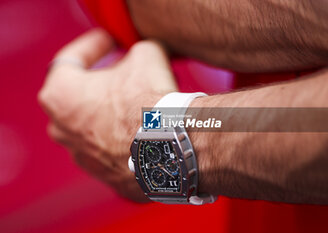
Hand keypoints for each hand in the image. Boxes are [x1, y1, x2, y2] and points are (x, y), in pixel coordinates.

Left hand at [38, 28, 176, 201]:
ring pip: (96, 123)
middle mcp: (61, 128)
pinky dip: (124, 135)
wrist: (167, 147)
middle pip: (82, 94)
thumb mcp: (146, 55)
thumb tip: (144, 54)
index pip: (72, 59)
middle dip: (105, 80)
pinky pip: (111, 146)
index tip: (111, 40)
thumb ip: (137, 49)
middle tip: (128, 70)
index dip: (95, 46)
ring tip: (140, 100)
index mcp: (60, 94)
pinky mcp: (104, 173)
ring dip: (114, 109)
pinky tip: (145, 127)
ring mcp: (81, 155)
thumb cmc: (146, 100)